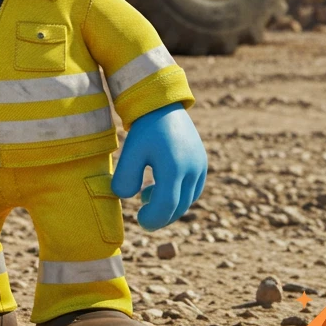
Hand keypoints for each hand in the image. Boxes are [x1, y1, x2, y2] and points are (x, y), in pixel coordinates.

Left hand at [111, 103, 206, 230]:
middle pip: (179, 206)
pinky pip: (193, 188)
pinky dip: (179, 194)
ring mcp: (200, 166)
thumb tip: (124, 197)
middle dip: (161, 216)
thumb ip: (125, 177)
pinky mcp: (202, 162)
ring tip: (147, 197)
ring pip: (188, 198)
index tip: (140, 221)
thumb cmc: (145, 128)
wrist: (163, 103)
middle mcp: (192, 169)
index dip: (153, 218)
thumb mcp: (131, 151)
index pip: (167, 206)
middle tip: (143, 218)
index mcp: (174, 167)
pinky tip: (159, 188)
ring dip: (170, 206)